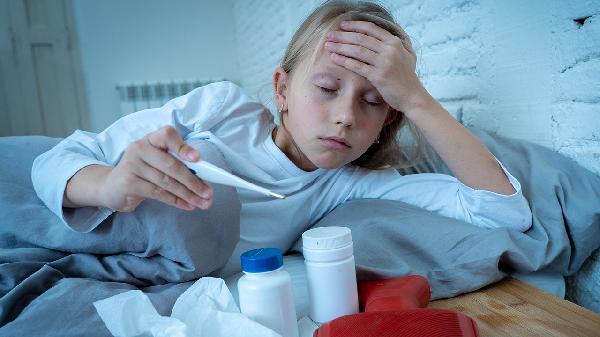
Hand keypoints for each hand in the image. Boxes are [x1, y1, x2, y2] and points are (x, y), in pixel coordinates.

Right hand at [98, 125, 212, 211]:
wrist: (112, 186)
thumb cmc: (142, 172)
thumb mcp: (158, 162)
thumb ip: (178, 163)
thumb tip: (205, 177)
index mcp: (151, 139)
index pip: (167, 135)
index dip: (183, 146)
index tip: (197, 158)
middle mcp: (140, 148)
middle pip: (171, 165)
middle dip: (193, 181)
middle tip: (208, 193)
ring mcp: (132, 165)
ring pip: (167, 182)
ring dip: (188, 194)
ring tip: (203, 203)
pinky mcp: (128, 183)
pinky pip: (158, 193)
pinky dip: (176, 201)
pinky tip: (188, 206)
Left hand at [324, 20, 432, 114]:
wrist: (412, 96)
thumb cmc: (408, 77)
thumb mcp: (409, 54)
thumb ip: (402, 40)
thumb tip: (396, 25)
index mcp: (394, 42)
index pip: (371, 29)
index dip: (355, 25)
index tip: (342, 25)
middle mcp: (390, 49)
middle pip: (361, 38)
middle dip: (342, 35)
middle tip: (329, 34)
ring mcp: (384, 62)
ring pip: (357, 50)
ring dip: (340, 46)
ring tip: (328, 45)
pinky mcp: (378, 76)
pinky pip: (357, 66)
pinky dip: (344, 60)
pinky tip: (334, 58)